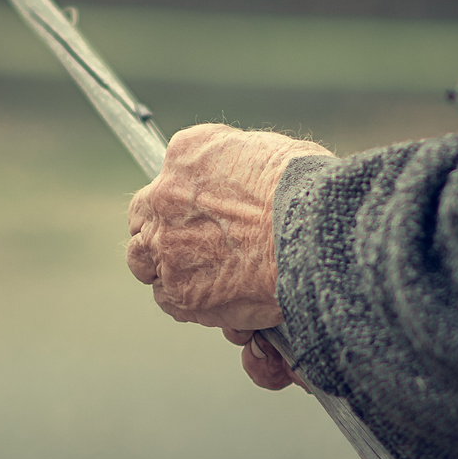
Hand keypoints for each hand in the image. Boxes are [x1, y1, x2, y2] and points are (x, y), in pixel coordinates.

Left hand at [125, 124, 329, 386]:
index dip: (179, 201)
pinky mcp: (181, 292)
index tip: (194, 213)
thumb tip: (243, 188)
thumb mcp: (269, 153)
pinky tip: (226, 304)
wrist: (314, 235)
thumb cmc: (308, 191)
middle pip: (143, 220)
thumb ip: (237, 170)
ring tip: (211, 281)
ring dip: (172, 272)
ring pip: (148, 265)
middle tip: (190, 248)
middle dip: (161, 234)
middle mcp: (165, 198)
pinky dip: (194, 306)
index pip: (165, 178)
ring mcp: (167, 247)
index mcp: (186, 154)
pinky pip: (172, 303)